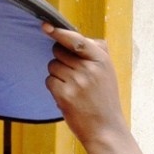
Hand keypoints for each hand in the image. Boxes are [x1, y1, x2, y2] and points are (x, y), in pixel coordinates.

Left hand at [43, 24, 126, 148]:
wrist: (104, 127)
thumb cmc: (103, 98)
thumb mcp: (107, 71)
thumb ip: (94, 53)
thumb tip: (72, 37)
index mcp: (101, 59)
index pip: (76, 40)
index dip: (59, 33)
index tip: (46, 26)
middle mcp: (88, 68)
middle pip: (59, 52)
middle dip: (59, 59)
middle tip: (69, 72)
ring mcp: (76, 82)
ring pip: (52, 66)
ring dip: (56, 74)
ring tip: (70, 86)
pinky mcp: (64, 95)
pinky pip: (49, 81)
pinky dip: (53, 86)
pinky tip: (64, 94)